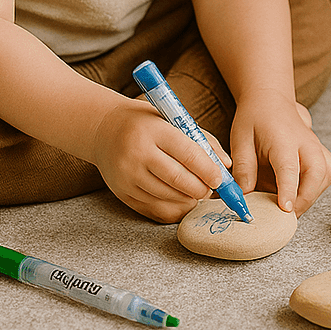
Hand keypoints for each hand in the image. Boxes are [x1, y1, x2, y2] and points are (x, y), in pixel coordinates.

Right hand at [91, 98, 232, 222]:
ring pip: (167, 197)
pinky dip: (173, 209)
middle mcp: (138, 154)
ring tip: (198, 193)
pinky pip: (153, 210)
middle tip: (211, 188)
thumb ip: (202, 140)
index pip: (187, 154)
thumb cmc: (148, 122)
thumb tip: (227, 165)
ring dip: (189, 200)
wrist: (104, 129)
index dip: (208, 169)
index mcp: (154, 131)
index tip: (220, 178)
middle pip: (178, 180)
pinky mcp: (121, 193)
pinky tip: (183, 202)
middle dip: (201, 188)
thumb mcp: (174, 119)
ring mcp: (127, 176)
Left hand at [230, 93, 330, 215]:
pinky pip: (328, 172)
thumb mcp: (240, 141)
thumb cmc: (254, 120)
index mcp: (283, 139)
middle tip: (286, 215)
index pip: (290, 167)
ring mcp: (316, 145)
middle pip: (318, 171)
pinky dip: (318, 187)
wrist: (270, 99)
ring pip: (327, 173)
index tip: (285, 209)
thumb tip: (244, 197)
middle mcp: (305, 142)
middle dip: (306, 197)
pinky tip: (302, 193)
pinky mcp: (320, 151)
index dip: (288, 190)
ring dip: (314, 193)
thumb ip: (243, 169)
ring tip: (293, 206)